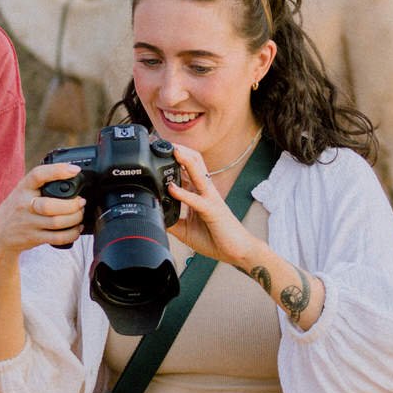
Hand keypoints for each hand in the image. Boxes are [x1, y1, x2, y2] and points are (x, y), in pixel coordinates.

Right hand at [0, 162, 86, 255]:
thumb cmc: (17, 208)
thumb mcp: (23, 190)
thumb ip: (41, 184)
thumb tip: (72, 175)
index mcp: (23, 188)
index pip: (38, 175)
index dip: (57, 171)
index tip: (75, 170)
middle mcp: (24, 205)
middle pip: (51, 205)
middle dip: (73, 204)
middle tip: (81, 201)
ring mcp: (29, 223)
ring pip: (57, 222)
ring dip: (75, 219)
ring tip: (80, 214)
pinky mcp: (34, 237)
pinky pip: (58, 238)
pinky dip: (72, 234)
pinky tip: (76, 229)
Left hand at [166, 143, 256, 266]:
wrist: (237, 251)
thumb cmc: (216, 238)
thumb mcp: (186, 230)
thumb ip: (173, 221)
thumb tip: (154, 217)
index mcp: (199, 193)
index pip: (186, 170)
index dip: (173, 159)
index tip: (157, 150)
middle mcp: (205, 191)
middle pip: (194, 162)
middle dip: (179, 150)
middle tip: (161, 141)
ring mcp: (210, 199)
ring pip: (198, 173)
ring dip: (184, 160)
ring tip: (172, 150)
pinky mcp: (212, 211)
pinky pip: (196, 199)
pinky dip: (183, 193)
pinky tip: (172, 189)